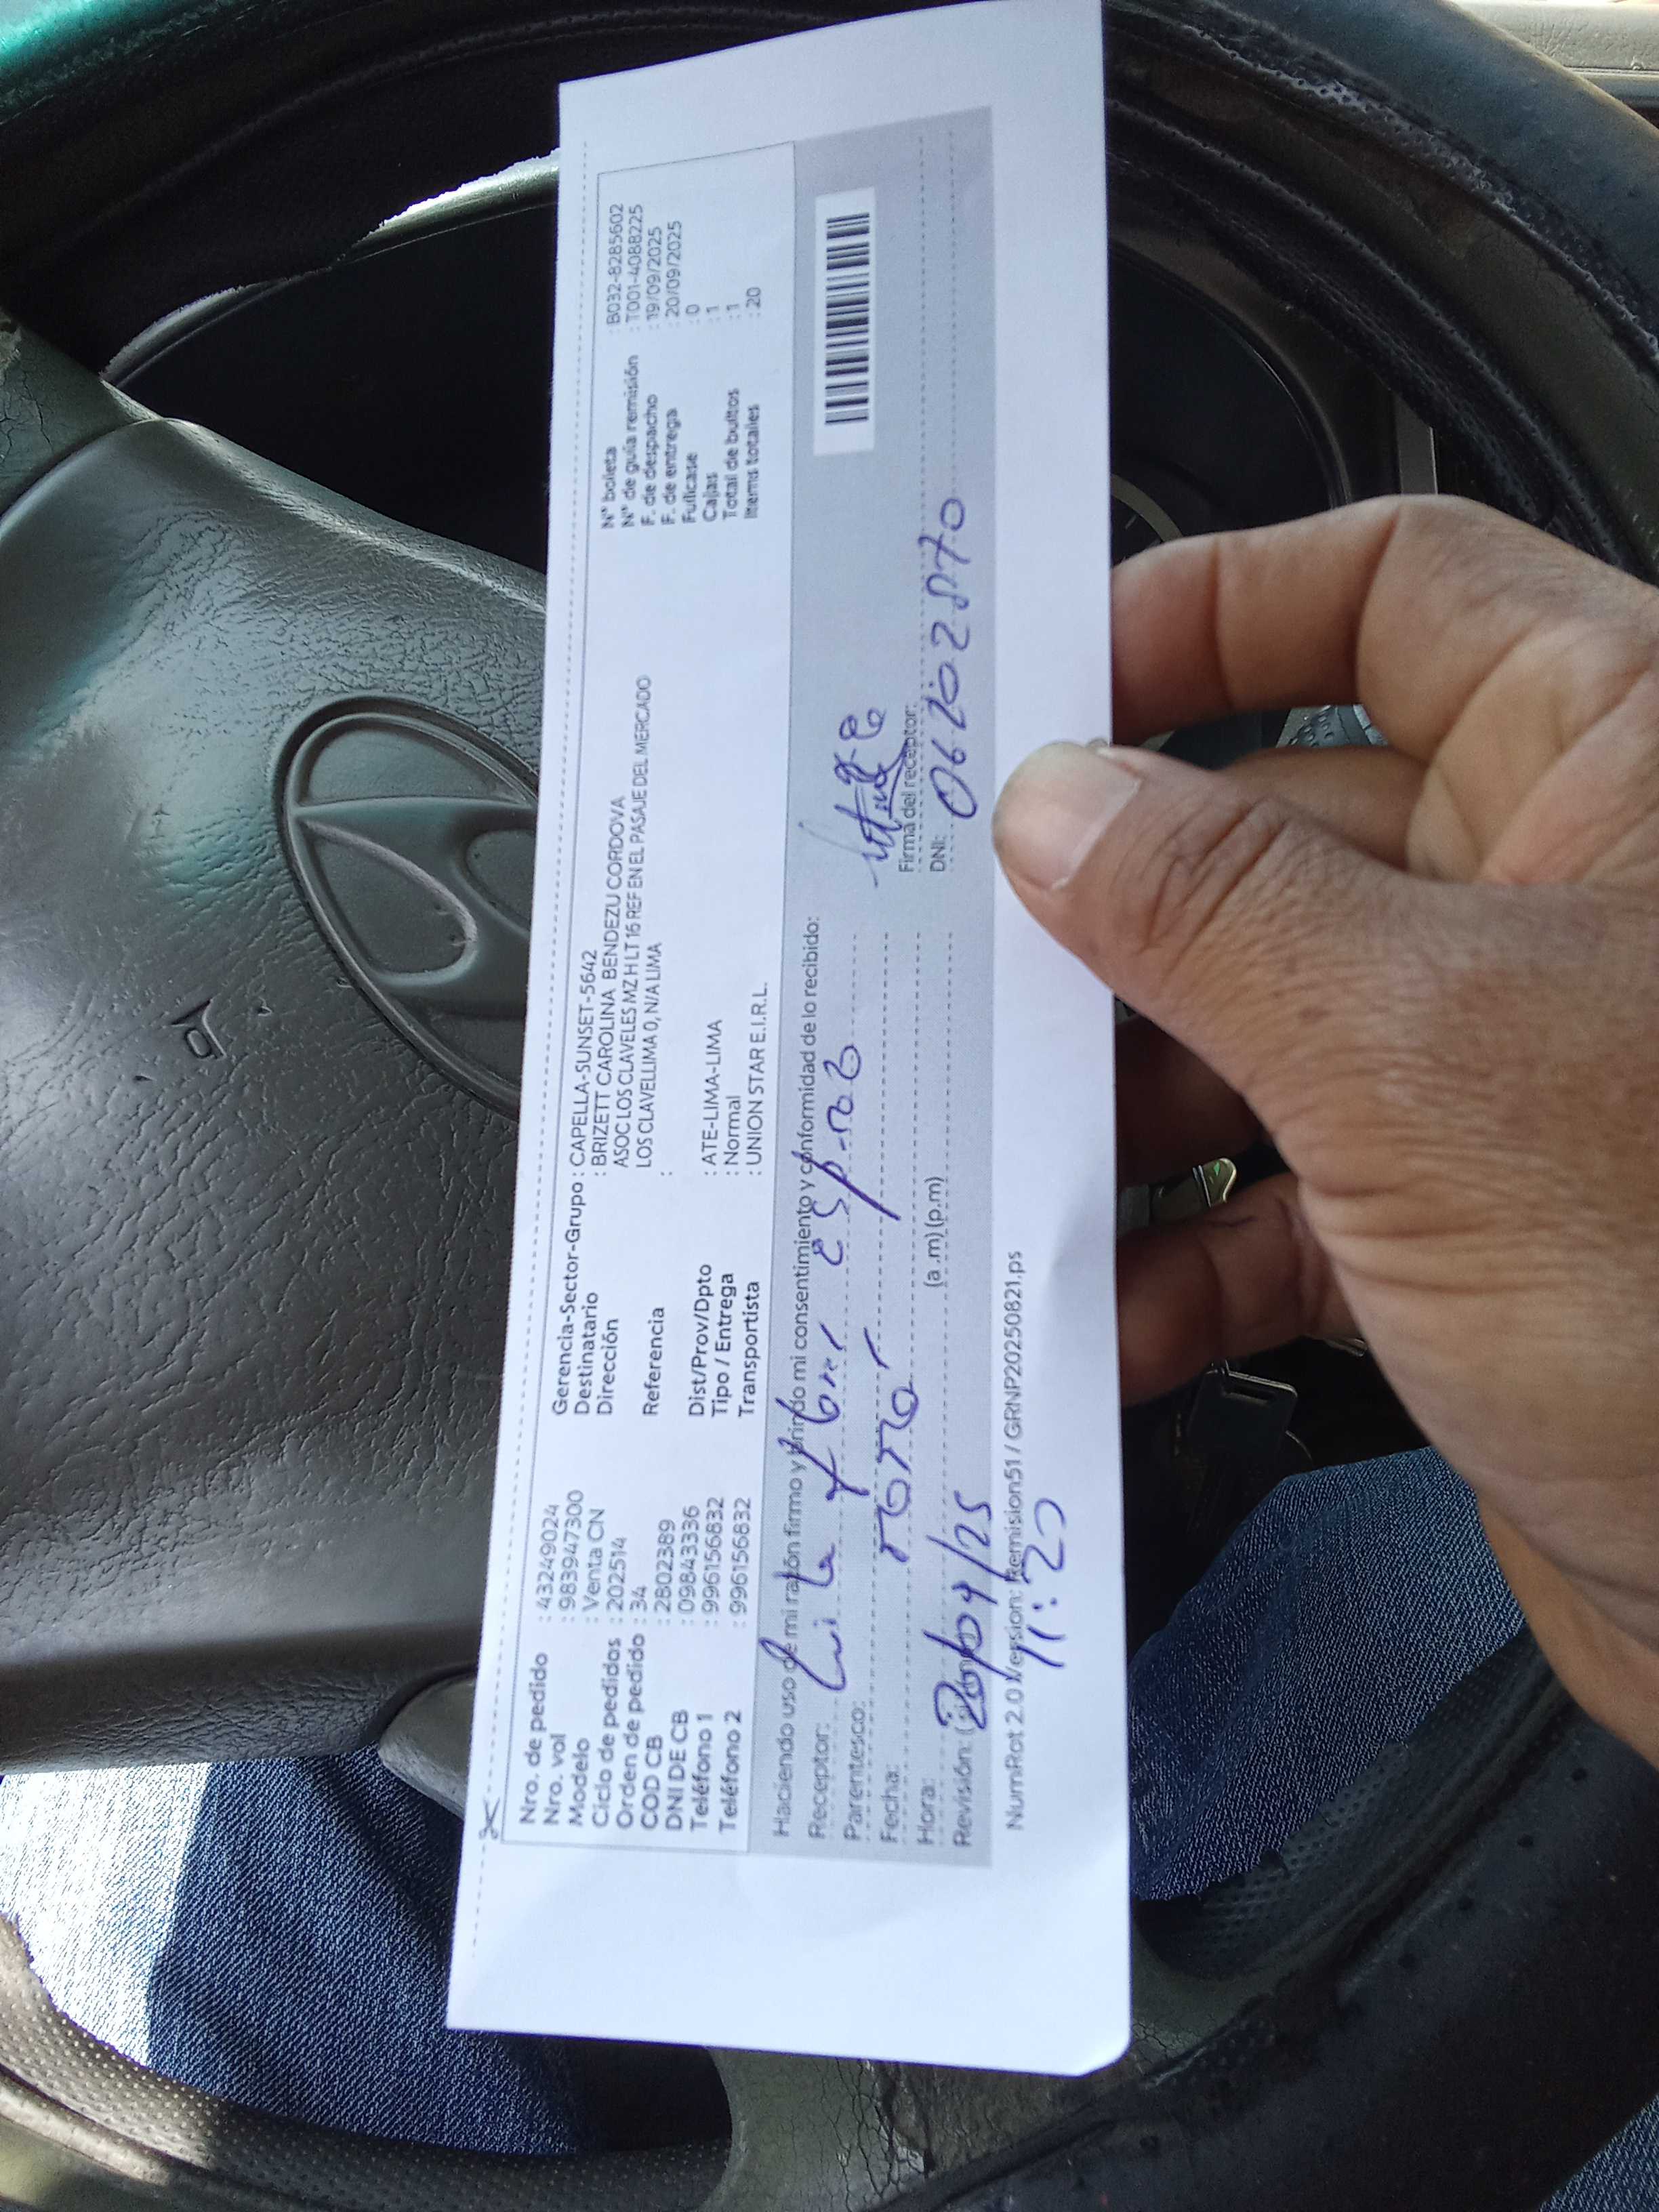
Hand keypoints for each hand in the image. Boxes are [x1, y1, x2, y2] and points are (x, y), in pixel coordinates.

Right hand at [993, 496, 1658, 1766]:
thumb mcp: (1426, 1056)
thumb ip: (1218, 908)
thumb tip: (1055, 802)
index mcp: (1625, 762)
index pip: (1391, 590)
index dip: (1209, 613)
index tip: (1043, 692)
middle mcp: (1571, 893)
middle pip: (1286, 826)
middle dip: (1125, 907)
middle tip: (971, 952)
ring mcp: (1514, 1067)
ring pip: (1269, 1022)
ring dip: (1136, 1104)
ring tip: (1021, 1156)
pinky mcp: (1478, 1227)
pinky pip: (1295, 1198)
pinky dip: (1198, 1254)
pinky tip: (1119, 1312)